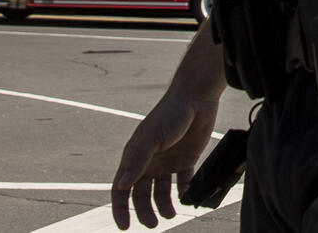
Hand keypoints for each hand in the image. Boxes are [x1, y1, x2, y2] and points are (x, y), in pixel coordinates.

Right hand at [110, 90, 220, 229]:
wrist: (197, 98)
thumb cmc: (169, 114)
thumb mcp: (151, 138)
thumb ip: (137, 162)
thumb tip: (122, 186)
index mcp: (134, 157)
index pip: (121, 188)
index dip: (121, 208)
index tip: (125, 226)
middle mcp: (149, 162)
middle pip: (142, 194)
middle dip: (145, 211)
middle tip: (153, 224)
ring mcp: (168, 161)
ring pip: (162, 191)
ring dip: (164, 205)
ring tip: (172, 215)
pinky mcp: (187, 159)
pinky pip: (183, 181)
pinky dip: (184, 192)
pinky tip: (187, 198)